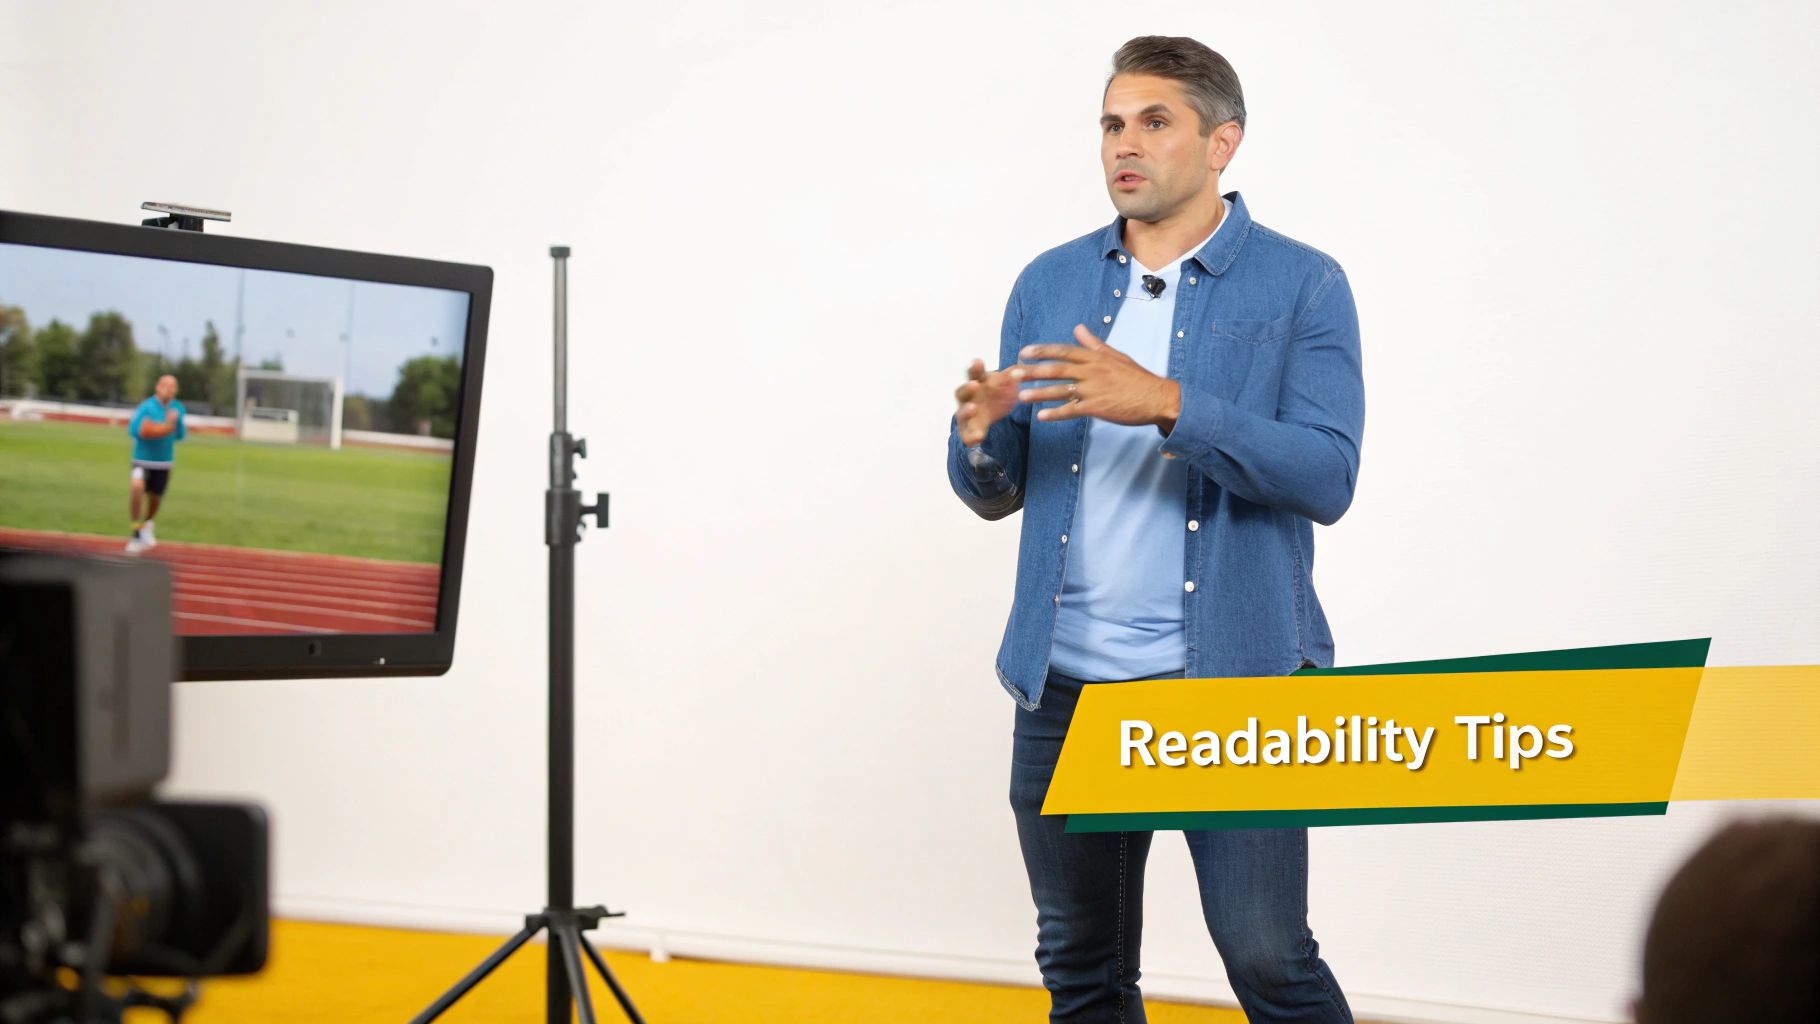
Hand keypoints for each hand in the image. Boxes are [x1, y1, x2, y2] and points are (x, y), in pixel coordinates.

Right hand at [953, 357, 1022, 445]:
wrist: (992, 413)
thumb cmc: (995, 393)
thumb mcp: (1005, 384)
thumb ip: (1011, 377)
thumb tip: (1020, 371)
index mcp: (976, 383)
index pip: (974, 374)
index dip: (975, 368)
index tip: (978, 361)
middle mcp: (967, 398)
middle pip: (961, 392)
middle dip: (966, 388)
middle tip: (974, 385)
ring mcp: (966, 416)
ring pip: (961, 414)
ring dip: (966, 411)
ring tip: (973, 408)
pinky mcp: (968, 432)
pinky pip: (967, 435)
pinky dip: (971, 436)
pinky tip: (978, 436)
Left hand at [1011, 324, 1180, 429]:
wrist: (1157, 397)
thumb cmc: (1138, 378)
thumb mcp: (1116, 356)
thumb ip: (1094, 344)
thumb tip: (1078, 328)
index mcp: (1096, 357)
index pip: (1064, 351)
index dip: (1042, 351)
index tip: (1024, 352)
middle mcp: (1092, 371)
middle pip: (1057, 369)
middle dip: (1034, 370)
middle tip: (1014, 372)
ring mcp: (1094, 390)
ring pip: (1061, 390)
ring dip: (1039, 393)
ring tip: (1021, 396)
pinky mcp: (1098, 408)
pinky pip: (1072, 411)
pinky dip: (1056, 414)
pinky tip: (1042, 417)